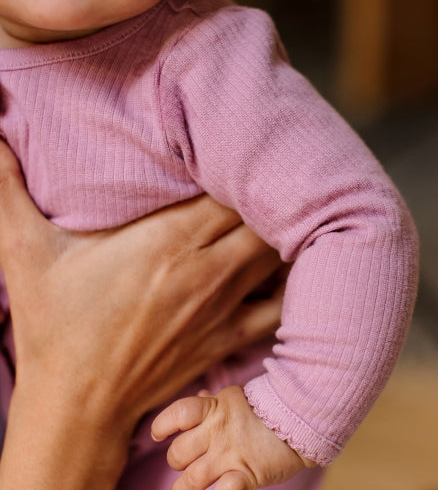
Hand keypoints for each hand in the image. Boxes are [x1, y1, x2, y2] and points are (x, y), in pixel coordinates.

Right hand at [0, 141, 282, 489]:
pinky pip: (278, 310)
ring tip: (289, 213)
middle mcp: (203, 269)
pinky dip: (291, 288)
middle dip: (270, 195)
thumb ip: (8, 192)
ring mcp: (221, 307)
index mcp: (165, 240)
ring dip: (284, 234)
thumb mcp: (26, 254)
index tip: (248, 149)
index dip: (245, 166)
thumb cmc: (56, 328)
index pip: (229, 190)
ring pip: (277, 258)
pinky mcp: (227, 339)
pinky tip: (292, 274)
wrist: (78, 404)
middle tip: (274, 175)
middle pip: (262, 217)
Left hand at [151, 386, 314, 489]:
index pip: (178, 413)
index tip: (158, 434)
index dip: (162, 425)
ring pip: (191, 479)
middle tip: (186, 463)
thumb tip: (197, 397)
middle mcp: (217, 431)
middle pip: (178, 453)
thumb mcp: (235, 397)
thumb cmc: (265, 409)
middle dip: (177, 462)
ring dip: (186, 489)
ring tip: (190, 489)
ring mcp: (230, 454)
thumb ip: (212, 402)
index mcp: (214, 408)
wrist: (300, 417)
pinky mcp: (245, 475)